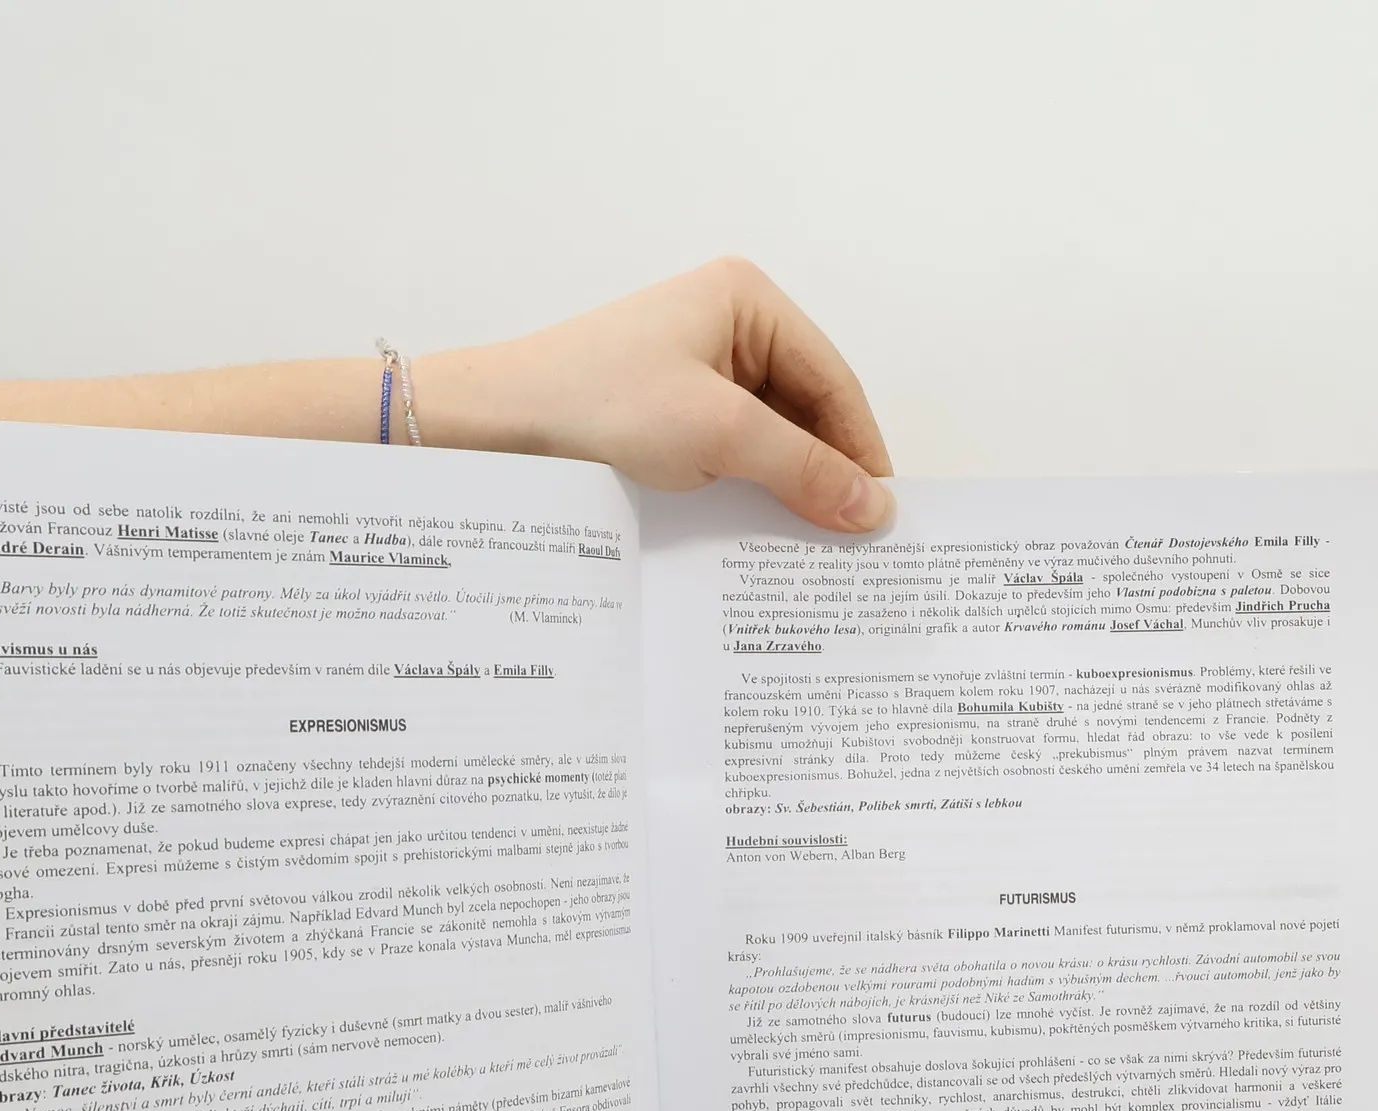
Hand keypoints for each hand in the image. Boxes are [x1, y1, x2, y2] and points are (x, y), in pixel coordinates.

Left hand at [419, 258, 895, 532]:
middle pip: (805, 408)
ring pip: (768, 434)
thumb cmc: (598, 404)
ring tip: (809, 544)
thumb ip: (803, 470)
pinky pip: (729, 449)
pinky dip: (748, 487)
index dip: (861, 449)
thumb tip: (874, 508)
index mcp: (747, 299)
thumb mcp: (718, 435)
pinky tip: (756, 530)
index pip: (833, 381)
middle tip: (851, 539)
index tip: (881, 513)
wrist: (496, 426)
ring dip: (786, 486)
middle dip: (825, 471)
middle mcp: (726, 323)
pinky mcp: (665, 408)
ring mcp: (693, 366)